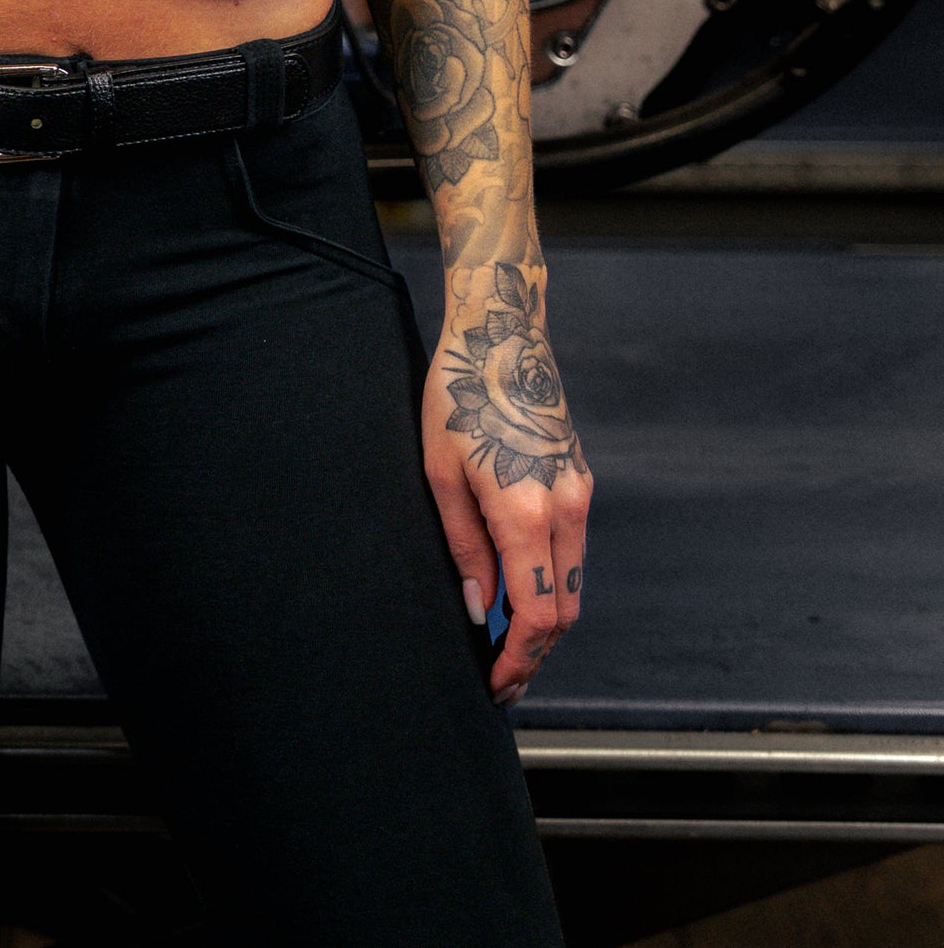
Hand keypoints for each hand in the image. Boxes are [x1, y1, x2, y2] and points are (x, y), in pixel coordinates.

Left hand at [421, 260, 591, 706]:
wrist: (501, 335)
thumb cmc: (456, 398)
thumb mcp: (440, 475)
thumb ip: (464, 547)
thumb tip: (478, 607)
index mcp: (526, 513)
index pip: (536, 616)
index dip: (518, 661)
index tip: (496, 685)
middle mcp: (565, 508)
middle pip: (564, 611)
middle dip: (535, 653)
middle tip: (500, 677)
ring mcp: (579, 493)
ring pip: (575, 583)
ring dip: (546, 621)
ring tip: (504, 641)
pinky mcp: (580, 480)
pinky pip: (574, 550)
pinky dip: (553, 582)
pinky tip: (519, 589)